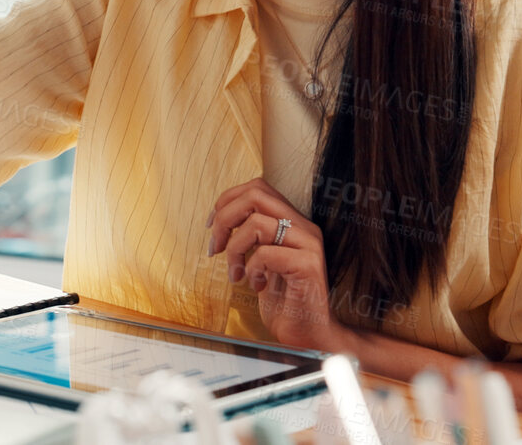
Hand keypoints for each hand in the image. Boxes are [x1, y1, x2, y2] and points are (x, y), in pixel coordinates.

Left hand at [207, 178, 356, 352]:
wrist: (309, 335)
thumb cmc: (284, 301)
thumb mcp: (261, 261)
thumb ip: (252, 236)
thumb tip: (220, 218)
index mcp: (293, 221)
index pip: (257, 187)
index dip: (227, 200)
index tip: (212, 226)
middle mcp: (304, 227)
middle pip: (256, 194)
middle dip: (225, 217)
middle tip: (216, 246)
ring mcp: (309, 244)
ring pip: (257, 223)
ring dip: (235, 249)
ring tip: (235, 272)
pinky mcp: (308, 265)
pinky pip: (266, 253)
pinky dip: (251, 269)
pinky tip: (256, 285)